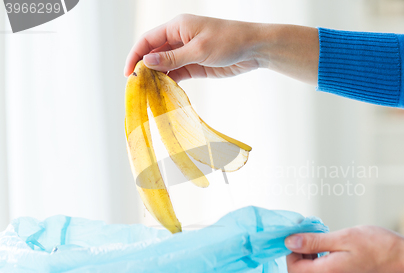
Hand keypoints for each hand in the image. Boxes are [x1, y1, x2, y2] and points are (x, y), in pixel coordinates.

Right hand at [124, 14, 318, 83]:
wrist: (254, 49)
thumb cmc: (229, 41)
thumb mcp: (199, 50)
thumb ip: (173, 57)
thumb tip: (147, 61)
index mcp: (178, 27)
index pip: (148, 40)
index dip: (135, 55)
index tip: (128, 74)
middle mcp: (180, 38)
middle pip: (154, 53)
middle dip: (144, 68)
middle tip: (136, 87)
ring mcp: (187, 52)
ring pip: (165, 65)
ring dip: (156, 77)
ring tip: (148, 93)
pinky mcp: (196, 65)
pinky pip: (177, 73)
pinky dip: (170, 82)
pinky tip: (164, 92)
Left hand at [285, 226, 403, 272]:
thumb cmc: (380, 245)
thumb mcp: (343, 237)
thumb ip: (314, 241)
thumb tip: (290, 242)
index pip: (294, 270)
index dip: (291, 253)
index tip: (300, 236)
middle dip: (304, 256)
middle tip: (315, 238)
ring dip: (316, 261)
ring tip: (328, 244)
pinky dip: (329, 266)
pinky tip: (341, 252)